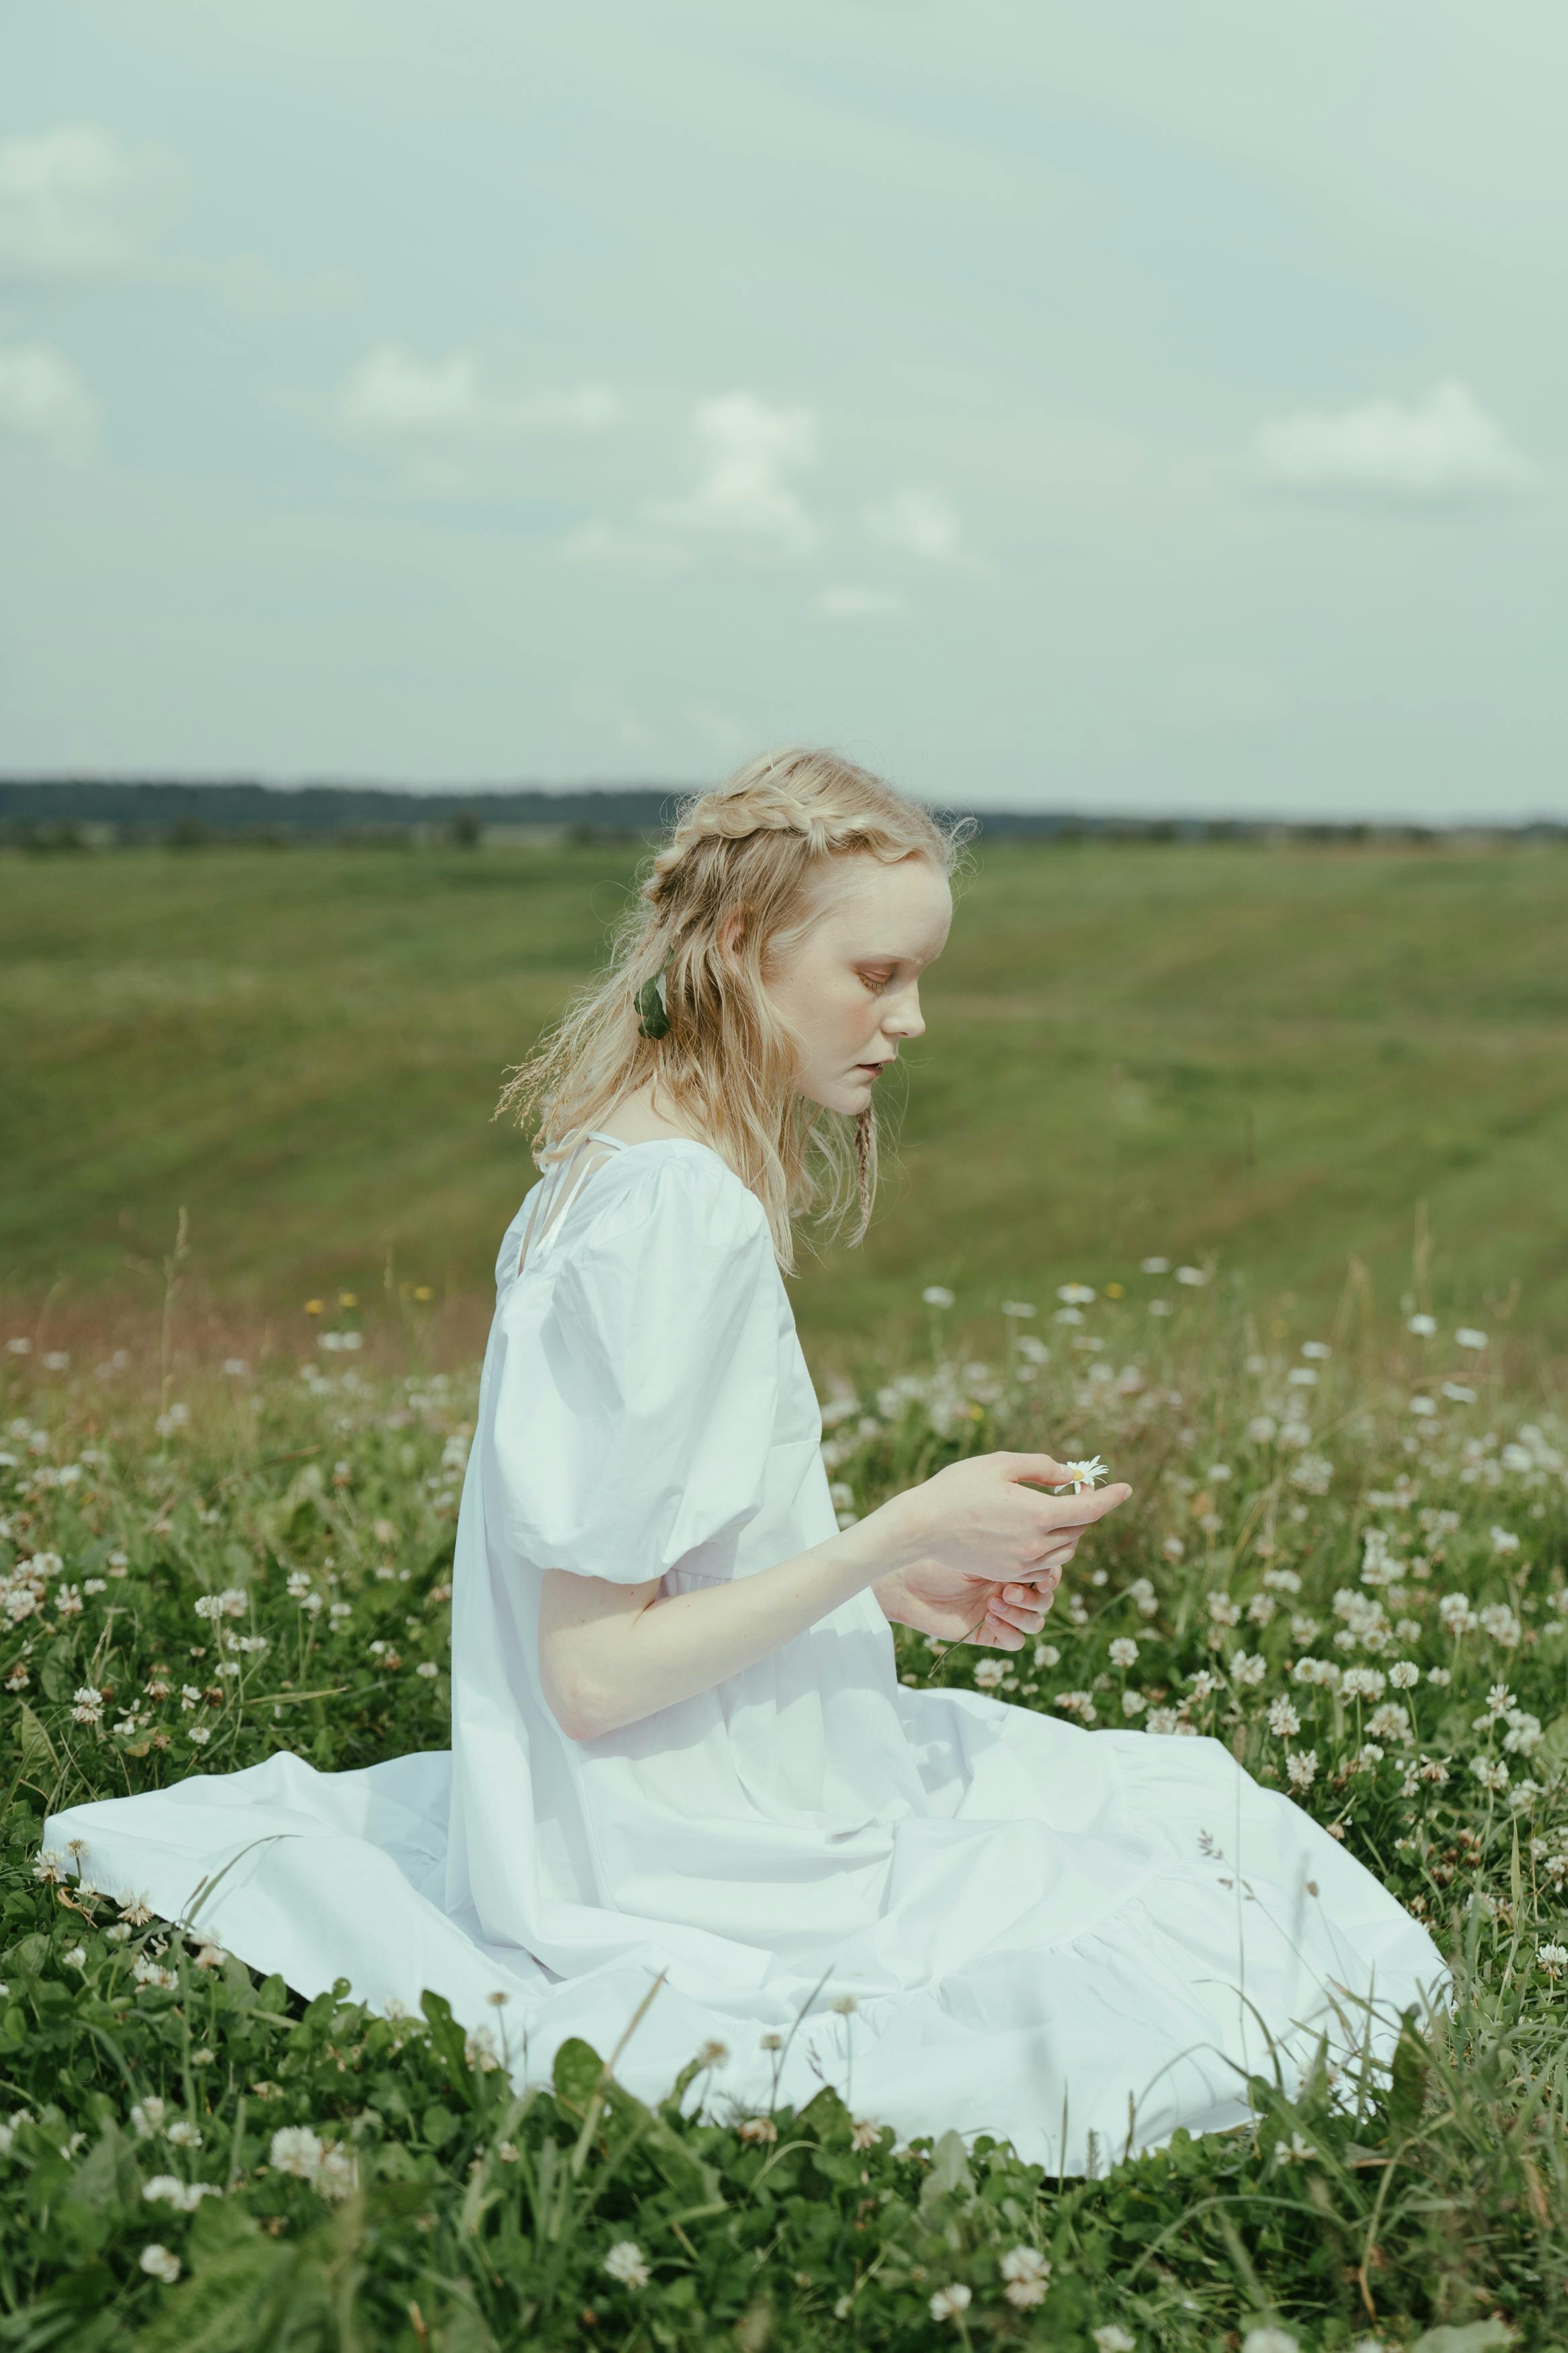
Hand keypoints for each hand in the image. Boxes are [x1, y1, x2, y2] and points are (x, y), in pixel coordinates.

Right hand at [868, 1451, 1131, 1650]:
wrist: (922, 1526)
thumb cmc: (958, 1487)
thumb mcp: (1001, 1463)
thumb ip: (1041, 1467)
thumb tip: (1069, 1475)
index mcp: (1037, 1515)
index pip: (1090, 1509)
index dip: (1112, 1498)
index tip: (1126, 1489)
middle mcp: (1035, 1545)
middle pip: (1079, 1531)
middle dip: (1085, 1510)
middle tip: (1078, 1490)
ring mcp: (1021, 1564)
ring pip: (1064, 1551)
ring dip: (1068, 1530)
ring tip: (1055, 1510)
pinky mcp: (1008, 1573)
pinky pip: (1044, 1565)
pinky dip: (1049, 1548)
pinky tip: (1035, 1531)